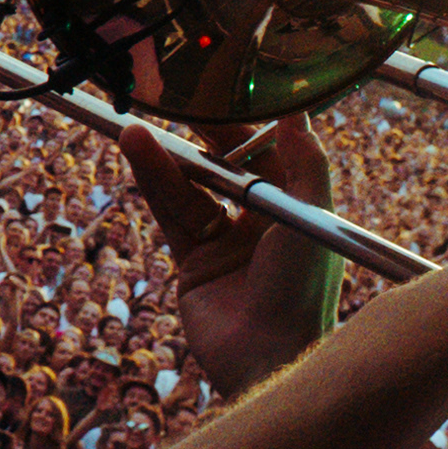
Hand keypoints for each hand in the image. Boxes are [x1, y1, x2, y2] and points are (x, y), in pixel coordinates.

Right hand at [119, 119, 344, 392]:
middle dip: (199, 136)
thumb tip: (297, 112)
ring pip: (190, 189)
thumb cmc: (303, 288)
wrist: (269, 357)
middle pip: (225, 167)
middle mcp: (262, 224)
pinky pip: (171, 215)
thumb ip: (307, 162)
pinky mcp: (194, 264)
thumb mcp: (313, 216)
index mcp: (297, 210)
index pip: (269, 154)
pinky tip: (137, 153)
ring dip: (164, 158)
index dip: (246, 124)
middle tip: (172, 101)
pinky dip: (153, 183)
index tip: (222, 91)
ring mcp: (226, 244)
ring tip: (134, 127)